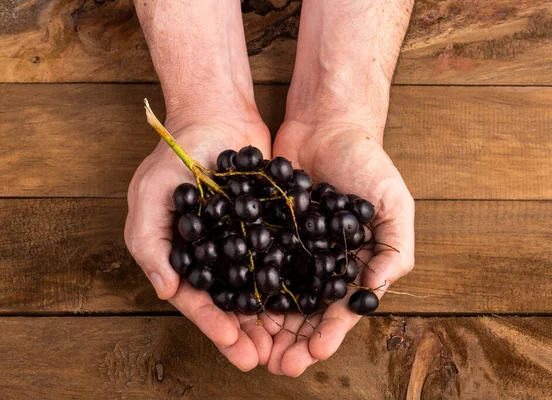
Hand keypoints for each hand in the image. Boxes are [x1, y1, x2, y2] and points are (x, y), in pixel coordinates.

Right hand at [124, 113, 276, 370]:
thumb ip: (150, 242)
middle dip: (245, 332)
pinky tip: (306, 301)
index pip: (198, 297)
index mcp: (184, 254)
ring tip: (285, 343)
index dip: (213, 323)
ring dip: (270, 317)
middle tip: (262, 359)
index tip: (233, 345)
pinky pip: (282, 258)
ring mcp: (246, 241)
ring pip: (259, 287)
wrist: (218, 115)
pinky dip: (292, 281)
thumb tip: (167, 291)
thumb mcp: (152, 194)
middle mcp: (216, 254)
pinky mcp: (272, 225)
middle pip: (231, 301)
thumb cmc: (178, 154)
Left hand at [267, 119, 414, 375]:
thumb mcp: (393, 202)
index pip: (342, 307)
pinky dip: (246, 287)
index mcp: (354, 263)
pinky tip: (234, 307)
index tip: (314, 353)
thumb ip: (395, 246)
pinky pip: (255, 264)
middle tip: (278, 365)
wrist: (327, 125)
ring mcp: (293, 249)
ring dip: (268, 325)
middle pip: (307, 310)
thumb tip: (374, 288)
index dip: (330, 332)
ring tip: (254, 350)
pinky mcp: (267, 231)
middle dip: (295, 340)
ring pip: (278, 295)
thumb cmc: (367, 163)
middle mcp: (322, 262)